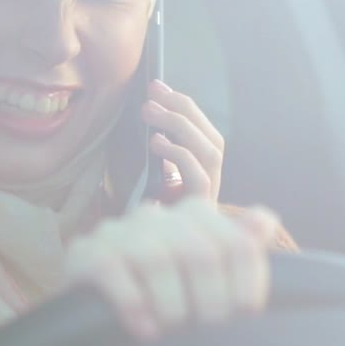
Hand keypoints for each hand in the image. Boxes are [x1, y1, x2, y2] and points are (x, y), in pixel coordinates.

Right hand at [62, 197, 281, 339]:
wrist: (97, 324)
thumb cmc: (162, 300)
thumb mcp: (204, 280)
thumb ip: (237, 249)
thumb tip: (265, 220)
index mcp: (192, 217)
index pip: (236, 240)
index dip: (248, 280)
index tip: (246, 313)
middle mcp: (156, 217)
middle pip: (200, 251)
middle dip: (210, 298)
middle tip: (206, 328)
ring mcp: (118, 231)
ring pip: (156, 258)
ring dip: (170, 305)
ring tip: (171, 330)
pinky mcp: (85, 253)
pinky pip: (111, 269)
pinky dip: (132, 303)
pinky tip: (144, 330)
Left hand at [140, 80, 223, 202]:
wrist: (131, 259)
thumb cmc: (135, 207)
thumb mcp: (143, 170)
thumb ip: (152, 145)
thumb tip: (146, 106)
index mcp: (200, 172)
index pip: (204, 132)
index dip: (184, 106)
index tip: (157, 86)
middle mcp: (210, 186)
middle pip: (213, 139)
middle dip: (183, 110)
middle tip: (152, 93)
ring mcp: (208, 201)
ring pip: (211, 153)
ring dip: (180, 125)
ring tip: (148, 111)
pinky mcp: (199, 213)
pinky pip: (200, 179)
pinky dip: (180, 155)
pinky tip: (155, 142)